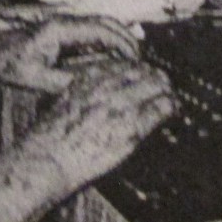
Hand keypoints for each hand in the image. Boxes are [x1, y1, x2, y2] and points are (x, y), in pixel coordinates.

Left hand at [0, 15, 140, 92]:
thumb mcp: (35, 78)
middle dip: (127, 40)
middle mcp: (66, 21)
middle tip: (143, 62)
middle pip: (106, 23)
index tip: (135, 61)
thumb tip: (92, 86)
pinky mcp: (64, 31)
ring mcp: (65, 24)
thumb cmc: (8, 63)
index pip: (100, 30)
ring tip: (136, 61)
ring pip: (102, 26)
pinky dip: (109, 41)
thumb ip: (63, 82)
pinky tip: (117, 58)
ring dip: (120, 39)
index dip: (122, 44)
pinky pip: (93, 32)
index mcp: (60, 29)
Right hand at [22, 60, 178, 191]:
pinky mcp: (131, 128)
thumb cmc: (50, 135)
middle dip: (155, 76)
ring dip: (165, 89)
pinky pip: (159, 109)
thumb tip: (98, 86)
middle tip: (163, 83)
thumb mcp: (63, 99)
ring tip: (171, 94)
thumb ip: (83, 88)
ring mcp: (120, 106)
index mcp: (89, 77)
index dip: (137, 69)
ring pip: (155, 86)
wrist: (48, 157)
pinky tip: (173, 107)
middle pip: (142, 72)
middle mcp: (107, 87)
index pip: (123, 64)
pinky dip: (169, 106)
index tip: (143, 73)